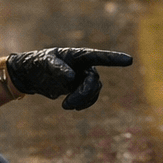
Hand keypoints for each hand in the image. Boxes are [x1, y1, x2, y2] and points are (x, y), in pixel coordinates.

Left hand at [6, 47, 132, 109]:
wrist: (33, 74)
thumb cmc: (40, 62)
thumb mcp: (46, 63)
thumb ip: (58, 68)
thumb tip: (72, 78)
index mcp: (78, 55)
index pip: (99, 56)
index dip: (114, 58)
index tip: (129, 60)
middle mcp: (85, 66)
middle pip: (93, 81)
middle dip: (83, 94)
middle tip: (67, 105)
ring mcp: (84, 77)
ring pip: (93, 91)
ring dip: (82, 100)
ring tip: (66, 106)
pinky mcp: (80, 88)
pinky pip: (89, 97)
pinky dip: (84, 104)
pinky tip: (73, 107)